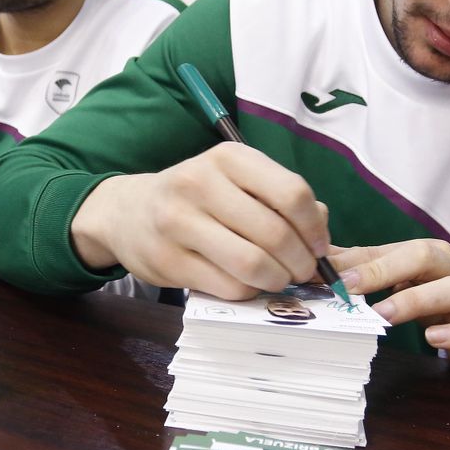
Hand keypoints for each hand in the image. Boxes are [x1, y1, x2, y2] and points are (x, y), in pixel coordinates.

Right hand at [69, 142, 329, 299]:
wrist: (127, 213)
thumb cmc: (197, 198)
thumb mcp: (236, 181)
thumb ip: (281, 198)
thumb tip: (322, 233)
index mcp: (228, 157)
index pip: (292, 193)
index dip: (315, 228)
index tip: (319, 246)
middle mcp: (200, 183)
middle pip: (275, 233)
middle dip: (301, 262)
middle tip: (304, 271)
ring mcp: (179, 222)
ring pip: (253, 264)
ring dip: (277, 280)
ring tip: (278, 279)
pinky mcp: (168, 260)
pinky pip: (229, 286)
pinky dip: (249, 291)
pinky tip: (247, 284)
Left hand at [331, 239, 449, 380]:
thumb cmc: (448, 307)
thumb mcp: (410, 286)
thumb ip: (373, 272)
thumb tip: (327, 261)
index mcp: (433, 258)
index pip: (394, 251)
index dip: (359, 262)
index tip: (325, 274)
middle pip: (426, 257)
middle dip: (385, 269)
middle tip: (349, 288)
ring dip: (417, 300)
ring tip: (383, 314)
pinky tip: (433, 340)